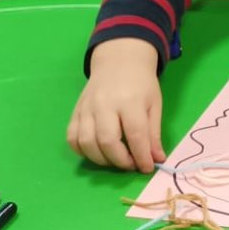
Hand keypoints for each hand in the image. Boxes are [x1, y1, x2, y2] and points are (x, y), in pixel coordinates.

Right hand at [68, 39, 163, 173]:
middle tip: (131, 165)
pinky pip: (72, 138)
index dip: (141, 156)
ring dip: (101, 159)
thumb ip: (153, 133)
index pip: (135, 134)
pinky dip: (82, 151)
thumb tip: (156, 159)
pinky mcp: (75, 111)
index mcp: (129, 101)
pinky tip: (96, 152)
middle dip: (120, 160)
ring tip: (115, 160)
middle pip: (107, 141)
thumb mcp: (154, 105)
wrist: (118, 61)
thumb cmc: (141, 84)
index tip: (146, 168)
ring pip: (86, 142)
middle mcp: (105, 104)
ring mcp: (87, 108)